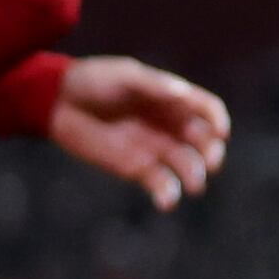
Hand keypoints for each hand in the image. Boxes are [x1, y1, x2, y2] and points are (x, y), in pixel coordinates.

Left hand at [47, 56, 232, 210]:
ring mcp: (154, 147)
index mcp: (172, 98)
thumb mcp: (124, 76)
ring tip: (193, 186)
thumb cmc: (94, 80)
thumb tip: (182, 93)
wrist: (59, 101)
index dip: (218, 120)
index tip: (219, 133)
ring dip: (195, 176)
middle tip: (210, 163)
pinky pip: (159, 183)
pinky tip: (167, 202)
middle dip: (211, 153)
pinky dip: (167, 194)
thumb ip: (153, 86)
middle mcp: (169, 124)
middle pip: (203, 141)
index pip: (206, 109)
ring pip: (186, 165)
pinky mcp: (135, 168)